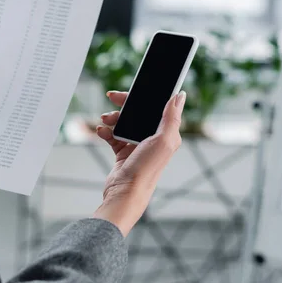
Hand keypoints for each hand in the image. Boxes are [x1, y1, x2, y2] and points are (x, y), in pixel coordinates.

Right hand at [93, 90, 185, 235]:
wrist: (125, 193)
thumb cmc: (146, 170)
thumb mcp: (163, 141)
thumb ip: (172, 117)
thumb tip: (180, 96)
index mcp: (167, 134)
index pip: (157, 107)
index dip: (146, 96)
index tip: (133, 89)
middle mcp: (154, 139)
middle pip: (139, 113)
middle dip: (124, 105)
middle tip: (112, 97)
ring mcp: (138, 145)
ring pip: (124, 123)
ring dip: (113, 118)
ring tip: (105, 120)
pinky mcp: (124, 152)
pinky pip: (114, 135)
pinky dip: (107, 131)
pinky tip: (101, 131)